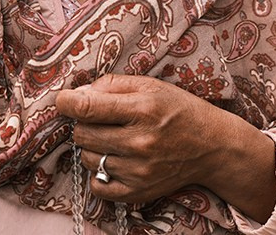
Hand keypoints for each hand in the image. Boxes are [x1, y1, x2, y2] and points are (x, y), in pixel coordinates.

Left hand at [57, 74, 275, 220]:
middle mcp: (140, 141)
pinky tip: (112, 161)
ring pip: (87, 159)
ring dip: (92, 148)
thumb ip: (113, 85)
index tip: (63, 100)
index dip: (67, 103)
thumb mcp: (151, 86)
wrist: (212, 146)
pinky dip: (98, 174)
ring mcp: (138, 170)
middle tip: (100, 120)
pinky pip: (98, 187)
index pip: (88, 108)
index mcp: (142, 109)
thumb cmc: (179, 109)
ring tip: (111, 139)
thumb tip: (78, 93)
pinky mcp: (138, 191)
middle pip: (82, 134)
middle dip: (84, 124)